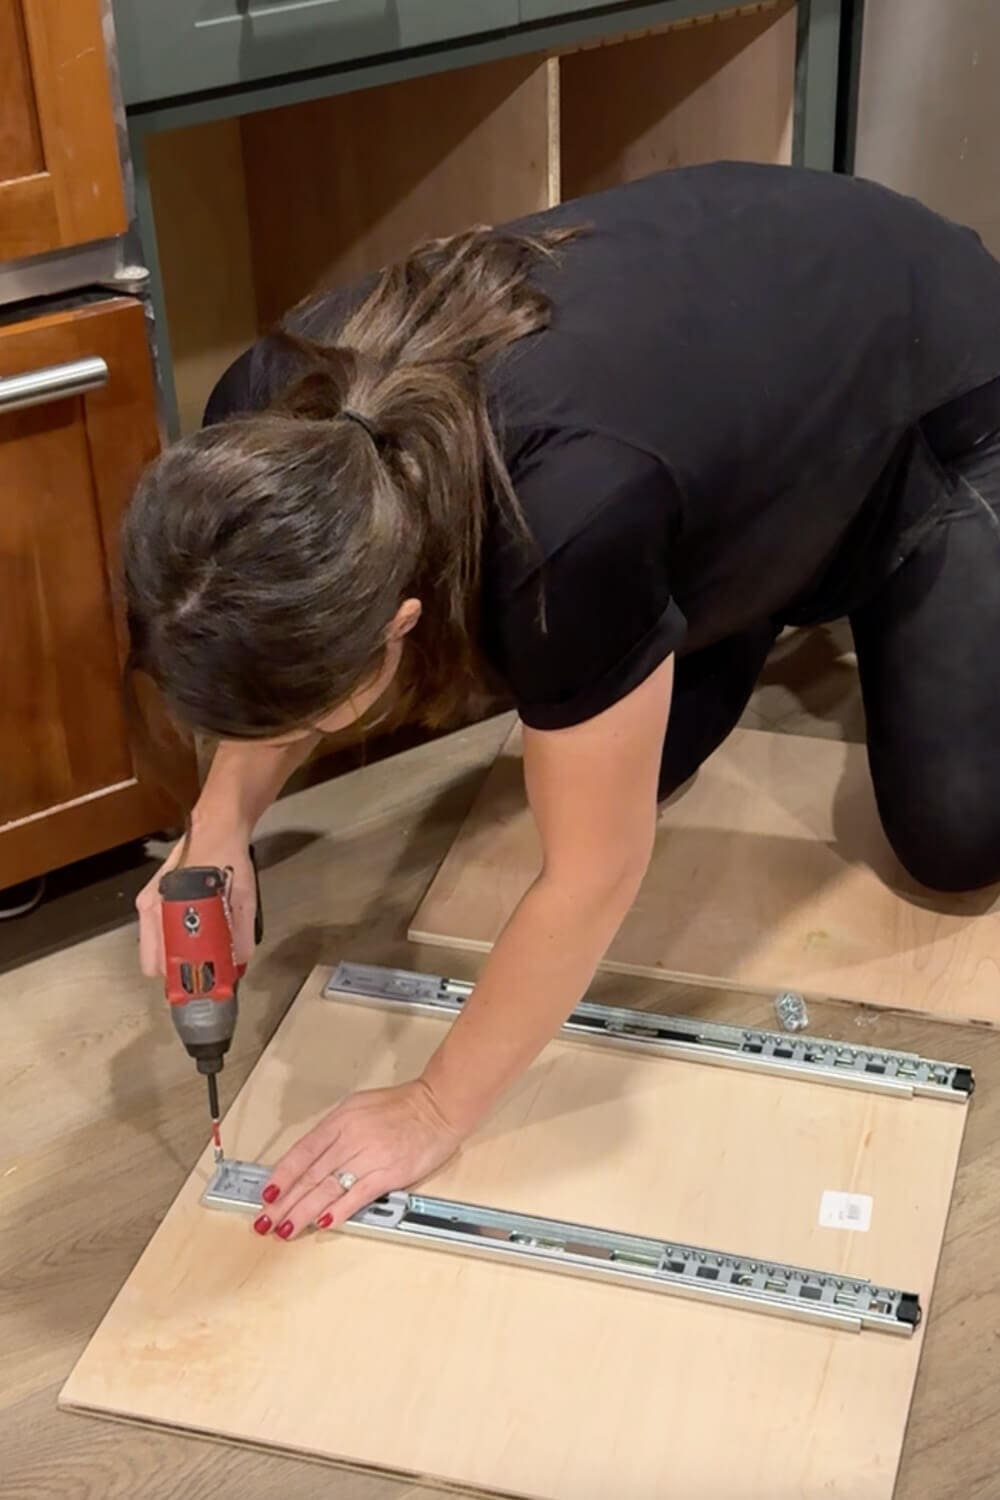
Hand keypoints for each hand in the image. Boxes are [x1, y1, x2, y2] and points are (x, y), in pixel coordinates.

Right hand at [135, 826, 256, 975]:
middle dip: (180, 969)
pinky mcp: (159, 898)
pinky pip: (164, 931)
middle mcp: (149, 908)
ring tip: (207, 958)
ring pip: (160, 946)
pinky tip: (203, 937)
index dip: (179, 977)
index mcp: (159, 908)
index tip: (200, 986)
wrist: (218, 826)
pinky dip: (180, 940)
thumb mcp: (242, 897)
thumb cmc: (225, 858)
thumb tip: (240, 961)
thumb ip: (241, 932)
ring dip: (181, 955)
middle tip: (206, 974)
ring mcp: (152, 903)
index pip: (157, 962)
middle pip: (157, 958)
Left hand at [253, 1079, 461, 1240]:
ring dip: (304, 1212)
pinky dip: (338, 1210)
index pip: (302, 1152)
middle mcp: (352, 1137)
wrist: (438, 1106)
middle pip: (310, 1175)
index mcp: (341, 1119)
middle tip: (265, 1221)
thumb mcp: (358, 1107)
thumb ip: (334, 1132)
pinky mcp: (390, 1173)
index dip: (281, 1176)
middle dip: (284, 1202)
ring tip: (285, 1228)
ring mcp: (371, 1156)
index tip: (266, 1195)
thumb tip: (310, 1160)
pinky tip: (323, 1223)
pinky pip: (358, 1195)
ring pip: (328, 1188)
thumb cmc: (401, 1106)